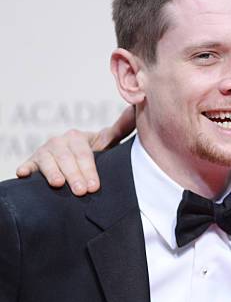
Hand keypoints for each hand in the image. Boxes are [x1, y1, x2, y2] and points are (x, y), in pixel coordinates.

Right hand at [15, 106, 135, 195]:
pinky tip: (24, 173)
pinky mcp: (32, 162)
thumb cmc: (92, 154)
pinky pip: (28, 164)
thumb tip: (134, 109)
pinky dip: (26, 168)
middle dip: (75, 175)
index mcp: (78, 138)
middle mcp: (60, 142)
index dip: (89, 170)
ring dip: (52, 172)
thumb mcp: (105, 142)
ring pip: (48, 162)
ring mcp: (45, 152)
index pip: (84, 154)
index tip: (95, 186)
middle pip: (67, 159)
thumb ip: (119, 129)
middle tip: (81, 191)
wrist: (71, 161)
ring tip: (58, 184)